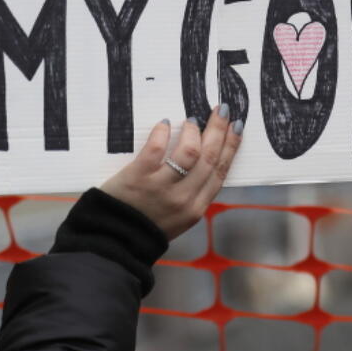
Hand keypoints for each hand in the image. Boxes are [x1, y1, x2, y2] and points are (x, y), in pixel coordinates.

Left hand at [101, 104, 243, 239]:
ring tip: (192, 120)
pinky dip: (163, 133)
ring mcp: (162, 187)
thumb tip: (206, 159)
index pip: (220, 171)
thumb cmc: (147, 226)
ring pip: (189, 152)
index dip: (231, 146)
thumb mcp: (180, 218)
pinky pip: (156, 149)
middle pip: (209, 158)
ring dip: (194, 131)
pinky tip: (165, 124)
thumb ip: (194, 194)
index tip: (237, 126)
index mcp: (197, 208)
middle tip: (222, 109)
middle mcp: (184, 198)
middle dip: (219, 130)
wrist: (114, 240)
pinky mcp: (139, 178)